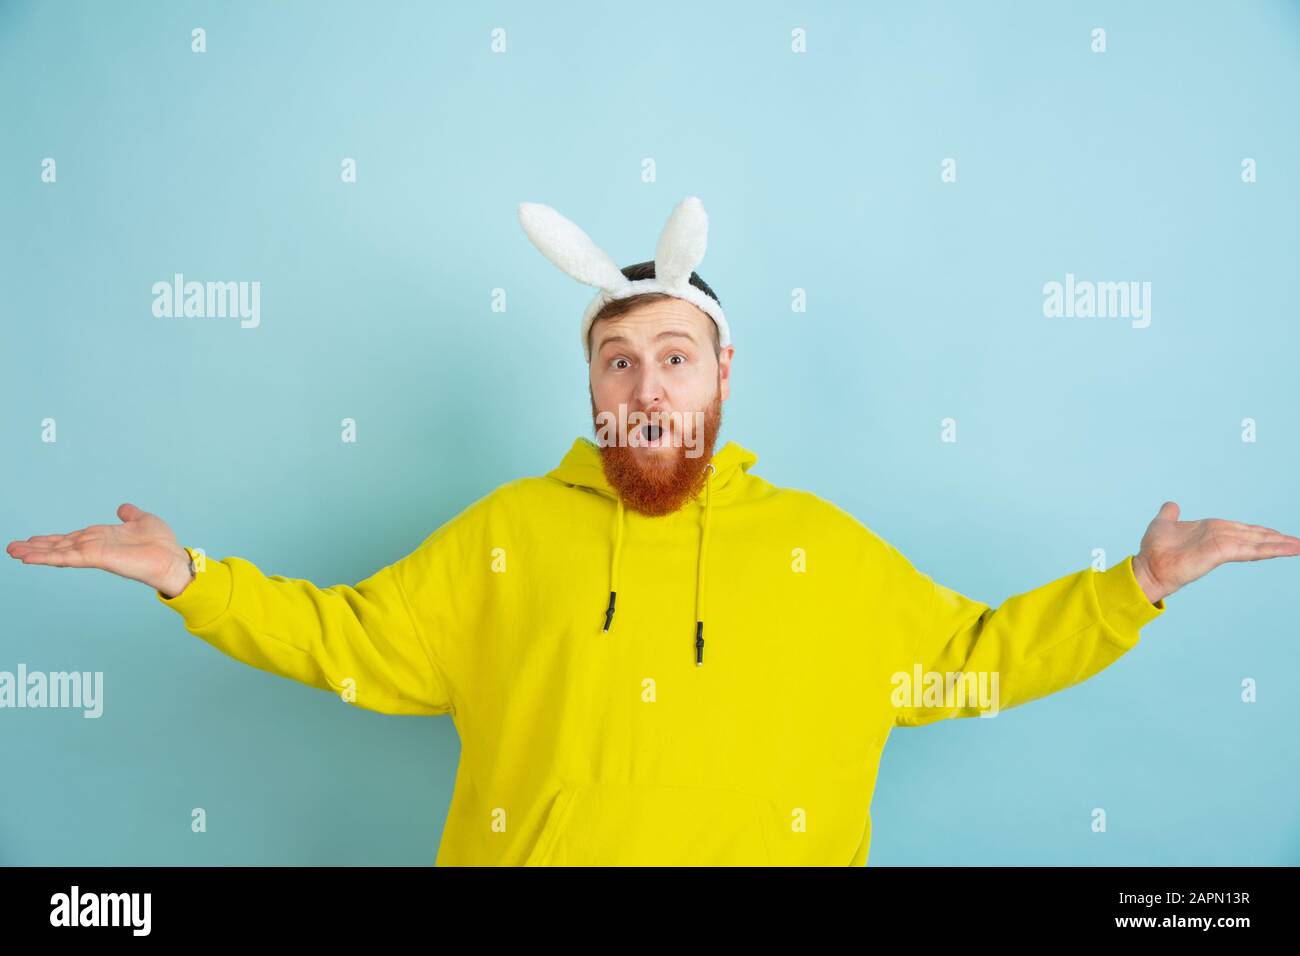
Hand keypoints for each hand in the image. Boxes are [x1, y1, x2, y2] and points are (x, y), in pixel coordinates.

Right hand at [6, 503, 193, 597]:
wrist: (172, 559)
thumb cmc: (162, 544)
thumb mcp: (143, 521)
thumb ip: (130, 515)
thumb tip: (123, 508)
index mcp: (102, 537)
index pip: (71, 538)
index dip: (52, 539)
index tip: (33, 539)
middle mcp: (95, 546)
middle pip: (59, 546)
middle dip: (36, 547)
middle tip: (12, 547)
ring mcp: (94, 553)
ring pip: (59, 552)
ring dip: (36, 552)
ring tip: (13, 551)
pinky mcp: (97, 558)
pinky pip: (69, 557)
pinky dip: (49, 557)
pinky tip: (32, 558)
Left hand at [1130, 501, 1299, 604]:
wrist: (1147, 567)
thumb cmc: (1154, 549)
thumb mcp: (1163, 524)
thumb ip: (1170, 514)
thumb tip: (1172, 505)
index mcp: (1211, 530)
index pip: (1242, 530)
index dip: (1260, 531)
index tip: (1277, 533)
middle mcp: (1220, 538)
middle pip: (1254, 537)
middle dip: (1276, 539)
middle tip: (1298, 542)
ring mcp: (1222, 546)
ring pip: (1257, 544)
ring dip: (1279, 545)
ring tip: (1299, 546)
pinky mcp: (1221, 552)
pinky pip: (1250, 549)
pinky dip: (1269, 549)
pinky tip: (1286, 549)